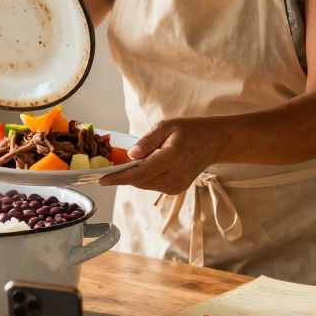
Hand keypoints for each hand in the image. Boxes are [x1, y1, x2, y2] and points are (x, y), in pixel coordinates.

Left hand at [98, 118, 225, 193]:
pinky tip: (146, 165)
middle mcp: (175, 176)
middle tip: (110, 165)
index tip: (102, 179)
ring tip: (130, 162)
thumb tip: (130, 155)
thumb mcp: (166, 126)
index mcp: (172, 157)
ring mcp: (177, 185)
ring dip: (134, 176)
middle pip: (140, 180)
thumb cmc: (190, 131)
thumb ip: (147, 141)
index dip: (119, 177)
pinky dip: (144, 177)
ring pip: (144, 184)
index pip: (141, 172)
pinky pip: (152, 185)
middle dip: (123, 175)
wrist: (213, 142)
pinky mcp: (176, 189)